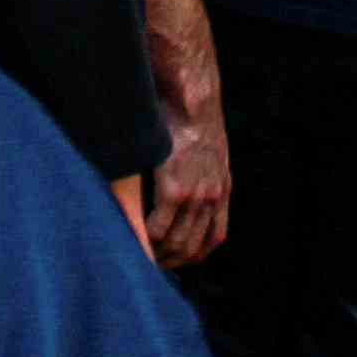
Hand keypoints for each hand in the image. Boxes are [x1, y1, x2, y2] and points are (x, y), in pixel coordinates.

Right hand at [147, 113, 232, 267]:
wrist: (191, 96)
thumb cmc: (192, 113)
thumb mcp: (210, 147)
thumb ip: (203, 169)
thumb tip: (186, 179)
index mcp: (222, 189)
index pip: (213, 237)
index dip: (193, 252)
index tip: (176, 257)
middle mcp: (212, 197)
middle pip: (192, 247)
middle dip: (172, 260)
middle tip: (151, 261)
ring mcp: (194, 196)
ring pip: (176, 242)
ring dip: (158, 253)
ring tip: (140, 253)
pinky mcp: (174, 189)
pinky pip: (158, 228)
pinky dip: (147, 238)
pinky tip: (135, 236)